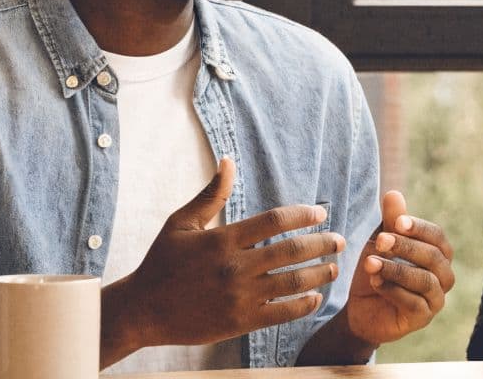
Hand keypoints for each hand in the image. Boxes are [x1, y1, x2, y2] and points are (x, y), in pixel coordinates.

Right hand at [104, 158, 343, 358]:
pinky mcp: (240, 321)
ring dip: (319, 273)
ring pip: (292, 282)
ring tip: (334, 267)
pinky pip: (282, 313)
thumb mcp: (181, 223)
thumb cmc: (161, 262)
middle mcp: (234, 267)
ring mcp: (239, 296)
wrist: (142, 311)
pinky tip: (316, 297)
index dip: (302, 215)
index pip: (274, 220)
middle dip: (322, 243)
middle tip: (340, 240)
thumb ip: (210, 194)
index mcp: (222, 240)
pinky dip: (304, 305)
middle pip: (291, 250)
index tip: (320, 213)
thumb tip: (228, 160)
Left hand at [342, 190, 454, 344]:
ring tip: (371, 264)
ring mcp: (436, 299)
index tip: (396, 221)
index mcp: (438, 253)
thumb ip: (390, 222)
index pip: (437, 236)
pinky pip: (414, 303)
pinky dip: (393, 291)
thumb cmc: (377, 269)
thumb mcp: (380, 243)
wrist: (360, 307)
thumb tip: (393, 193)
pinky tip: (375, 282)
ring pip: (424, 281)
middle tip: (379, 241)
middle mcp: (443, 275)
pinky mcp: (423, 318)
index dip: (418, 228)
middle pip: (434, 257)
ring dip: (396, 270)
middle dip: (406, 247)